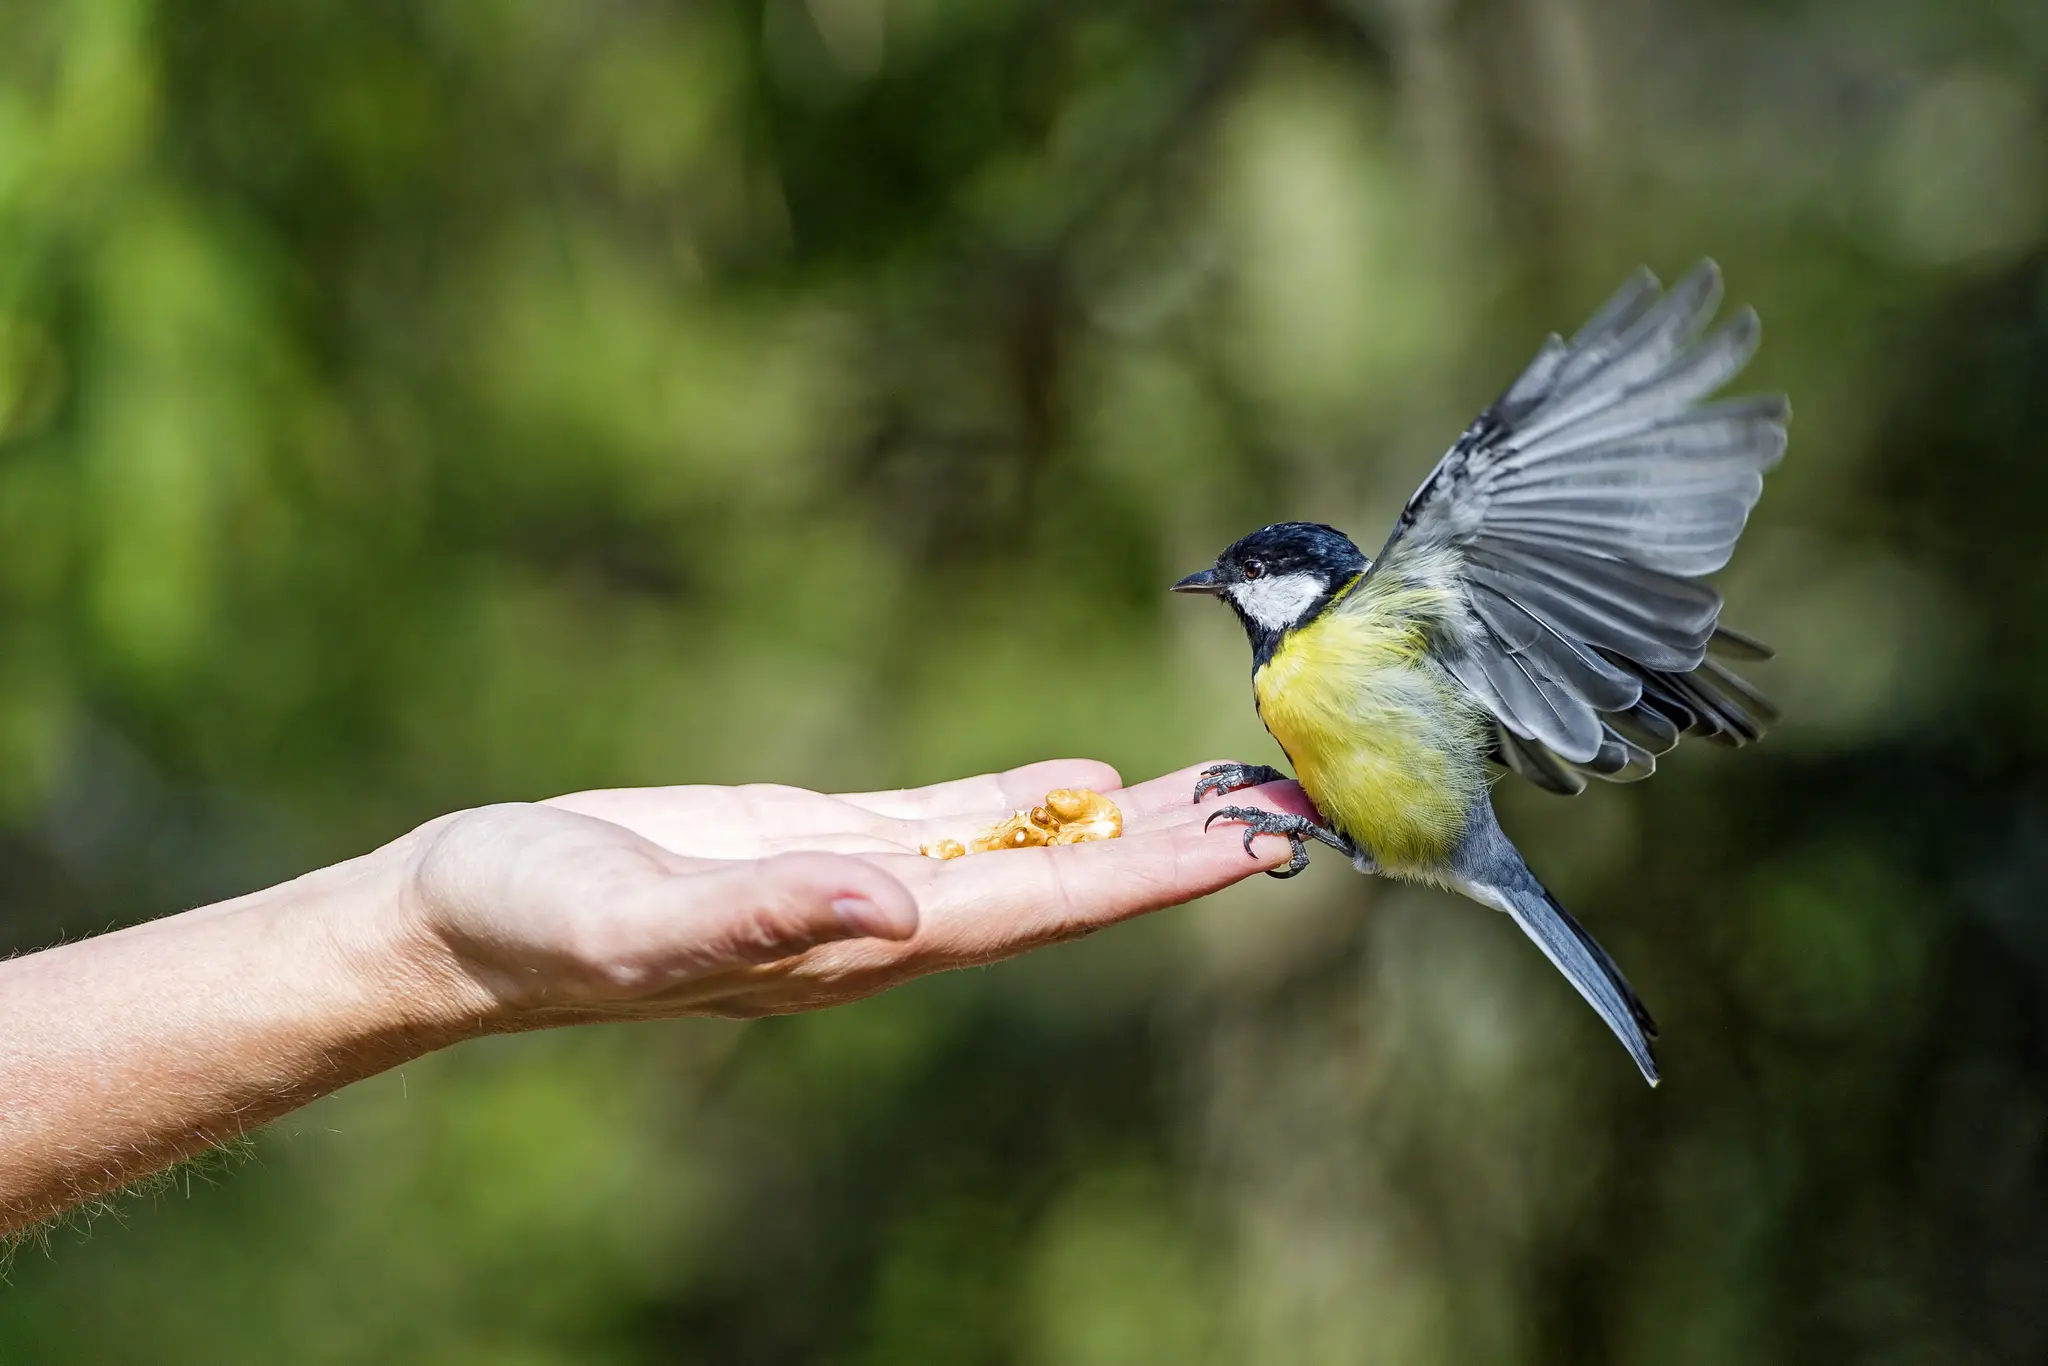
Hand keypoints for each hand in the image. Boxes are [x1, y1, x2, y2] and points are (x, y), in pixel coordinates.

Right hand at [388, 760, 1313, 1025]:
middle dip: (1180, 851)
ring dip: (1127, 825)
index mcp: (858, 946)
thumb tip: (894, 901)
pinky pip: (955, 820)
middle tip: (1296, 808)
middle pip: (1064, 886)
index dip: (1150, 878)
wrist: (464, 918)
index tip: (1255, 847)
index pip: (1040, 909)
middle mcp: (883, 922)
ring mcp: (857, 882)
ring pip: (1025, 851)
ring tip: (1227, 791)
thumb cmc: (534, 927)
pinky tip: (1087, 781)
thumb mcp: (634, 919)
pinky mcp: (818, 840)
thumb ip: (760, 914)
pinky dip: (1029, 799)